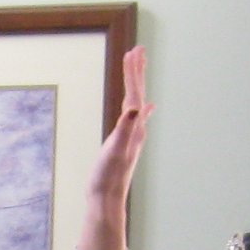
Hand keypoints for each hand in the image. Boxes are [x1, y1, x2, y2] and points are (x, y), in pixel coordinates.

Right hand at [79, 46, 150, 249]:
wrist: (106, 199)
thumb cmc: (108, 176)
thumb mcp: (115, 149)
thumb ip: (126, 128)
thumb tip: (135, 107)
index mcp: (133, 126)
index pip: (134, 92)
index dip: (132, 72)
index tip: (133, 51)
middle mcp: (136, 128)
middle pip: (138, 93)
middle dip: (137, 71)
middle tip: (138, 50)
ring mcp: (131, 136)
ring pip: (136, 102)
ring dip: (136, 84)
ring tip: (136, 69)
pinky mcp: (125, 143)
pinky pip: (134, 118)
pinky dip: (138, 107)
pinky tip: (143, 107)